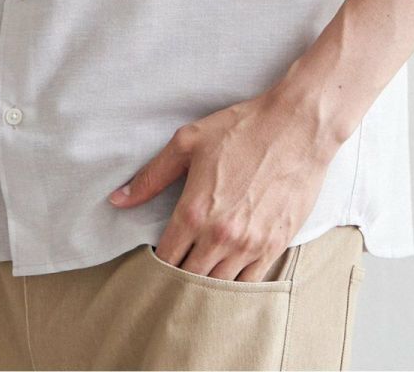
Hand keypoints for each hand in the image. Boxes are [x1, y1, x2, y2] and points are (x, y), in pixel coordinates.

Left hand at [106, 86, 335, 280]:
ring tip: (198, 280)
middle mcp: (220, 235)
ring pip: (219, 287)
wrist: (296, 126)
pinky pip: (250, 284)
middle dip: (178, 281)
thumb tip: (117, 200)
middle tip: (172, 278)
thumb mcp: (188, 142)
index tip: (153, 264)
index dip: (156, 266)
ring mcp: (250, 244)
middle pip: (189, 279)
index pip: (165, 258)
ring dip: (206, 288)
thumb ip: (152, 176)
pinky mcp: (275, 245)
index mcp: (194, 211)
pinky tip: (227, 279)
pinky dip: (236, 287)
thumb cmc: (241, 129)